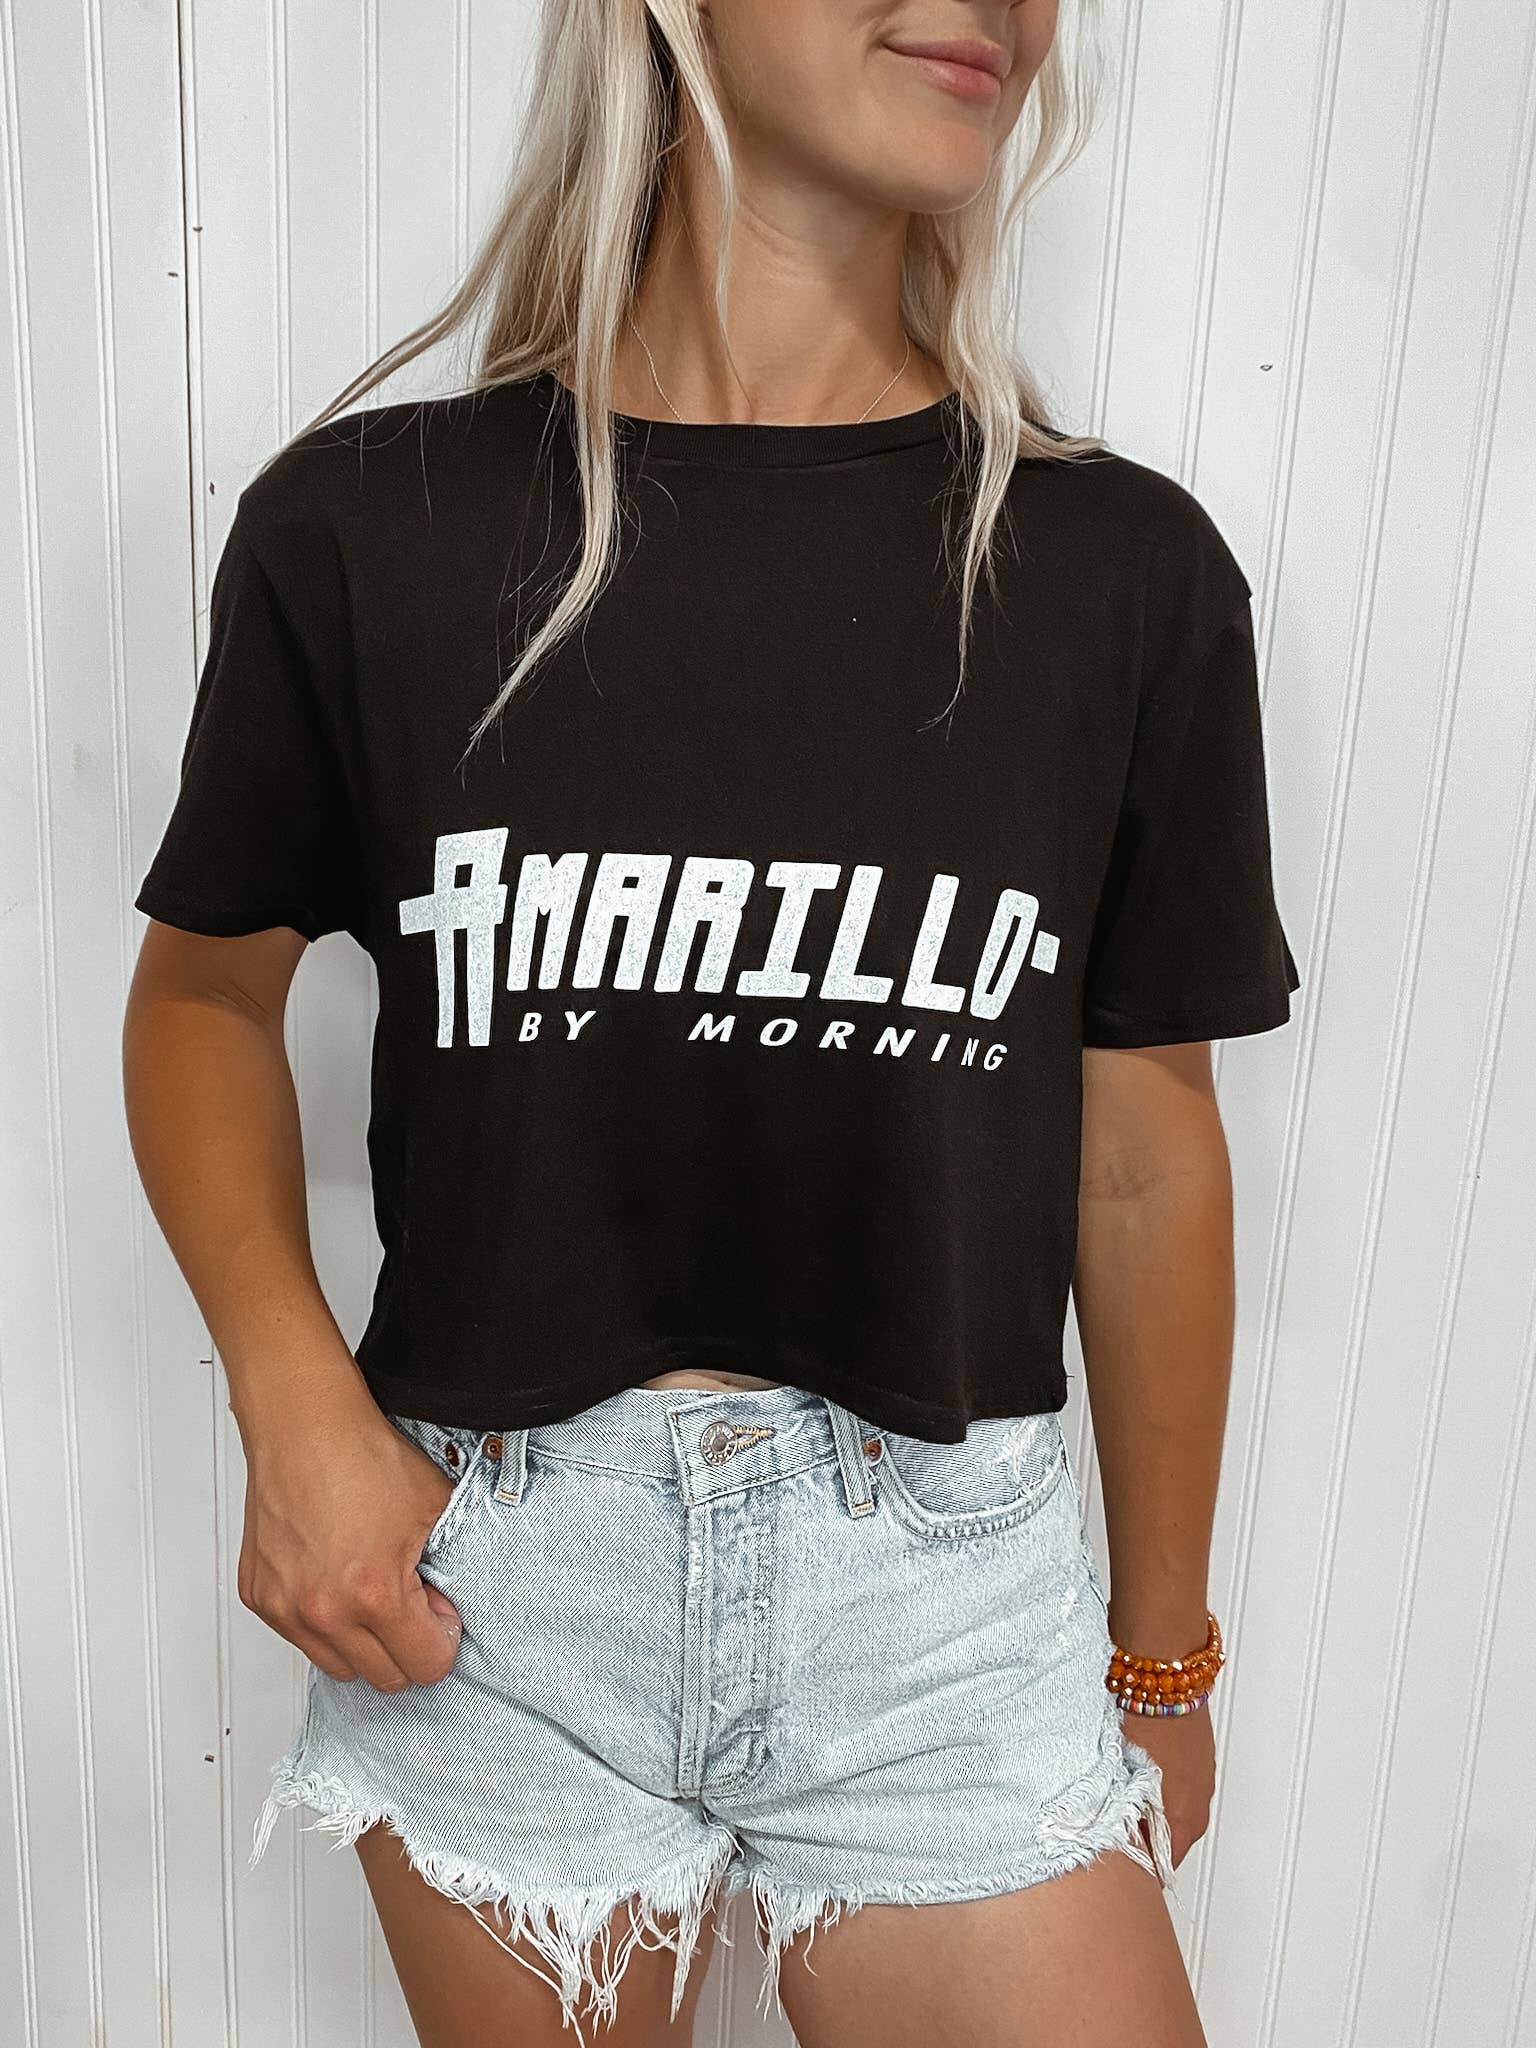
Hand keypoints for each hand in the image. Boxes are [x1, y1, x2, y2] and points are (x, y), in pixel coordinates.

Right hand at [237, 1401, 465, 1692]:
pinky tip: (335, 1579)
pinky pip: (301, 1638)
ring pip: (339, 1667)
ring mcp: (286, 1609)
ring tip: (370, 1592)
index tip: (439, 1611)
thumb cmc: (363, 1457)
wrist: (304, 1427)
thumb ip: (451, 1568)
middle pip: (384, 1678)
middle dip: (407, 1646)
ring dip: (363, 1643)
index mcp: (374, 1594)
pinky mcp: (260, 1598)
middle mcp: (324, 1611)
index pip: (425, 1667)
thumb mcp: (436, 1509)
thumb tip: (446, 1608)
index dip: (442, 1638)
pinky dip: (323, 1622)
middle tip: (409, 1601)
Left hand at [1121, 1705, 1215, 1870]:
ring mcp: (1203, 1784)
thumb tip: (1112, 1834)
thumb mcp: (1122, 1776)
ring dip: (1157, 1815)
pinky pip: (1185, 1792)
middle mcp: (1198, 1807)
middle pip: (1173, 1843)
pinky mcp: (1202, 1765)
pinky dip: (1166, 1792)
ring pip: (1180, 1816)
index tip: (1119, 1859)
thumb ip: (1123, 1813)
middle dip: (1147, 1841)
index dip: (1138, 1865)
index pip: (1162, 1865)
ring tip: (1128, 1798)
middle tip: (1118, 1830)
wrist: (1165, 1677)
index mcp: (1182, 1819)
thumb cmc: (1142, 1722)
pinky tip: (1145, 1775)